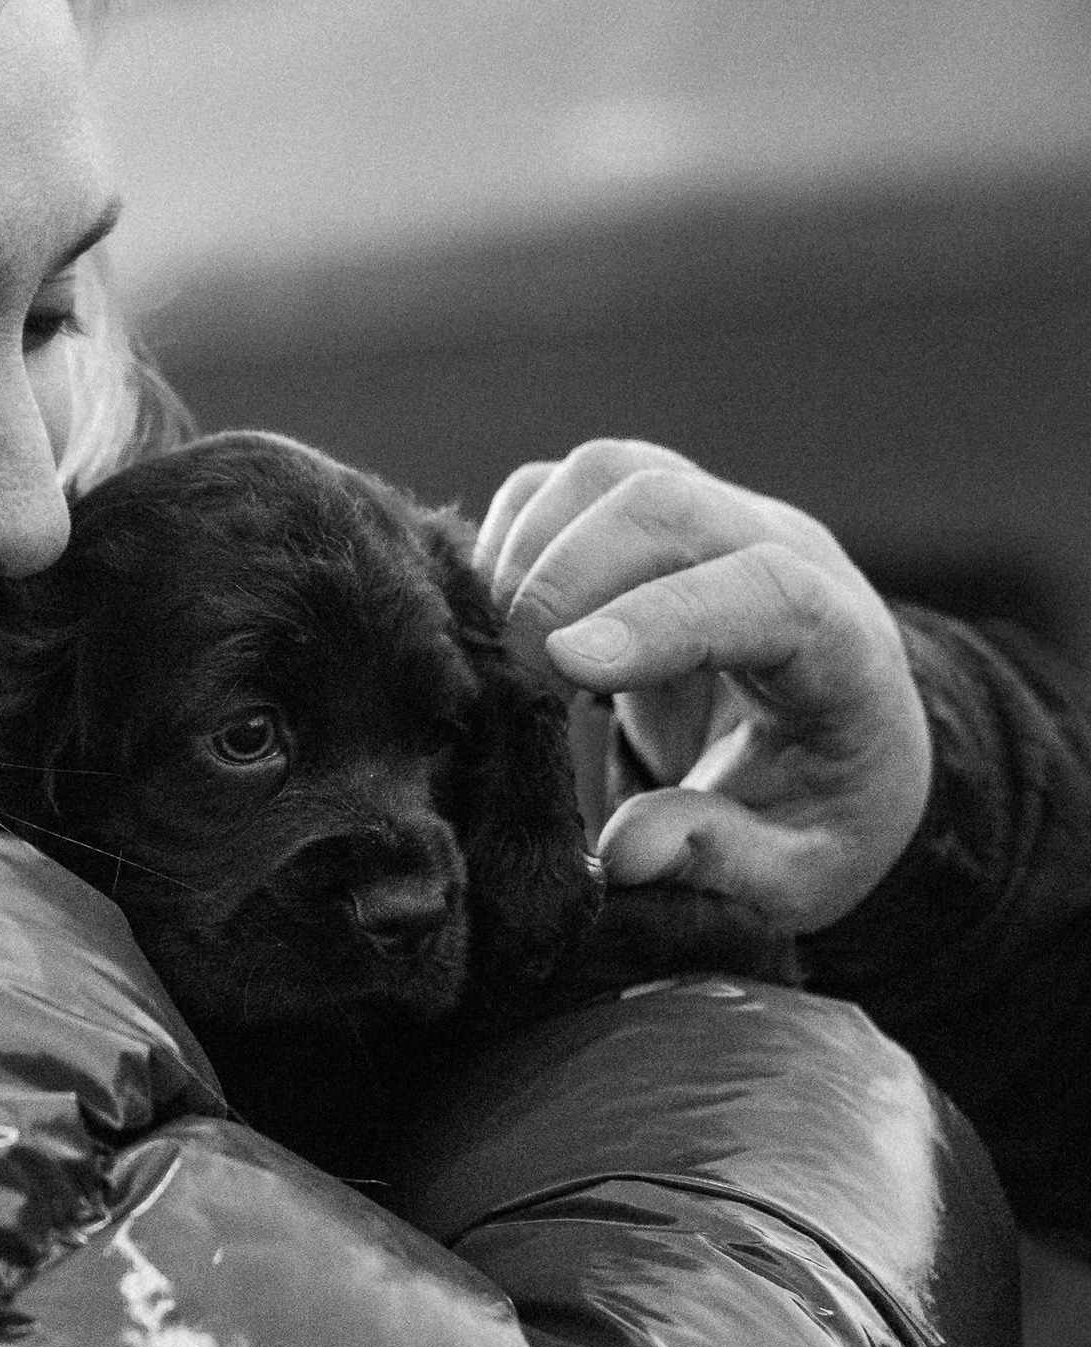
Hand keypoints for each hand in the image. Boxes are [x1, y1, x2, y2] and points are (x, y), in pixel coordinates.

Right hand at [476, 440, 932, 935]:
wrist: (838, 736)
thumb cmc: (821, 804)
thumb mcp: (802, 870)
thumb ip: (723, 858)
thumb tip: (624, 852)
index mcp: (845, 646)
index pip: (766, 591)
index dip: (661, 619)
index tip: (566, 666)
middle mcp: (785, 551)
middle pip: (668, 504)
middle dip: (565, 576)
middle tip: (508, 678)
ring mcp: (714, 516)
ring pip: (606, 475)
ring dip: (529, 554)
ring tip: (500, 657)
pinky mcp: (648, 512)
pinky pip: (561, 487)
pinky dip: (510, 545)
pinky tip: (501, 629)